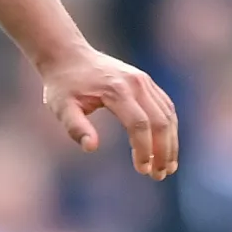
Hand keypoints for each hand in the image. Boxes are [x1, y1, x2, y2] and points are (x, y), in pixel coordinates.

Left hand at [38, 45, 179, 179]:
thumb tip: (91, 147)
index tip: (142, 170)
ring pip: (168, 114)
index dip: (144, 149)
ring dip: (171, 142)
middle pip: (160, 121)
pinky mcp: (146, 82)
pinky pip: (165, 106)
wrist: (69, 55)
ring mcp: (144, 81)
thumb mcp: (60, 107)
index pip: (139, 124)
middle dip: (163, 151)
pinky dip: (168, 128)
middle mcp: (136, 83)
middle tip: (159, 176)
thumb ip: (75, 127)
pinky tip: (166, 146)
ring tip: (168, 167)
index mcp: (116, 90)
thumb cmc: (62, 85)